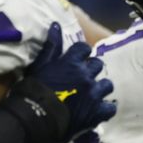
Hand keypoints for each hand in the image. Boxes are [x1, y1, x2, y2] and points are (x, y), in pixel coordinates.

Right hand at [25, 23, 115, 137]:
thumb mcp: (39, 65)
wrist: (34, 117)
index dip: (81, 53)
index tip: (77, 60)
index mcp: (71, 63)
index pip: (84, 48)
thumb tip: (56, 25)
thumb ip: (51, 46)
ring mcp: (94, 93)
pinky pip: (110, 108)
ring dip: (100, 88)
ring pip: (107, 84)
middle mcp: (86, 75)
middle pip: (98, 65)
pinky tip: (98, 110)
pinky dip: (105, 108)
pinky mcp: (98, 111)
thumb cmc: (32, 89)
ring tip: (91, 94)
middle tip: (81, 78)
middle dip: (91, 69)